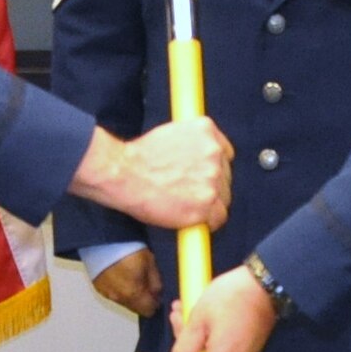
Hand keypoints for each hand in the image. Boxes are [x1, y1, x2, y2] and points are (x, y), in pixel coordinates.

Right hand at [69, 118, 231, 231]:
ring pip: (223, 198)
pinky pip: (219, 217)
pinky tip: (191, 220)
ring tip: (185, 205)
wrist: (124, 173)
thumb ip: (192, 143)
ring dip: (209, 204)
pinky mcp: (206, 203)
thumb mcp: (171, 134)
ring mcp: (212, 178)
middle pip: (226, 176)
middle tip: (188, 193)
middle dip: (211, 186)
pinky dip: (207, 222)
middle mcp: (213, 152)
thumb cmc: (139, 157)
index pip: (225, 153)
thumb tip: (199, 158)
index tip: (203, 176)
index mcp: (205, 129)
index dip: (214, 167)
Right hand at [92, 248, 163, 316]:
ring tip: (131, 275)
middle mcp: (119, 298)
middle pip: (136, 308)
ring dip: (130, 294)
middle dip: (143, 299)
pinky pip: (113, 294)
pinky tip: (120, 274)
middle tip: (145, 282)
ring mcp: (107, 293)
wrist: (103, 239)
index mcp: (134, 294)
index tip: (156, 293)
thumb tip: (158, 293)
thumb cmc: (128, 248)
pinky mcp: (98, 287)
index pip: (149, 311)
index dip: (155, 302)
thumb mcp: (150, 261)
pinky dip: (118, 288)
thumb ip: (156, 282)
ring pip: (124, 301)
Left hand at [165, 266, 277, 351]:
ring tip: (187, 309)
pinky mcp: (251, 342)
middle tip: (179, 319)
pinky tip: (202, 310)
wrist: (265, 282)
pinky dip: (213, 333)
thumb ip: (184, 350)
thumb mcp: (198, 320)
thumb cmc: (228, 300)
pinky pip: (227, 346)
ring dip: (199, 337)